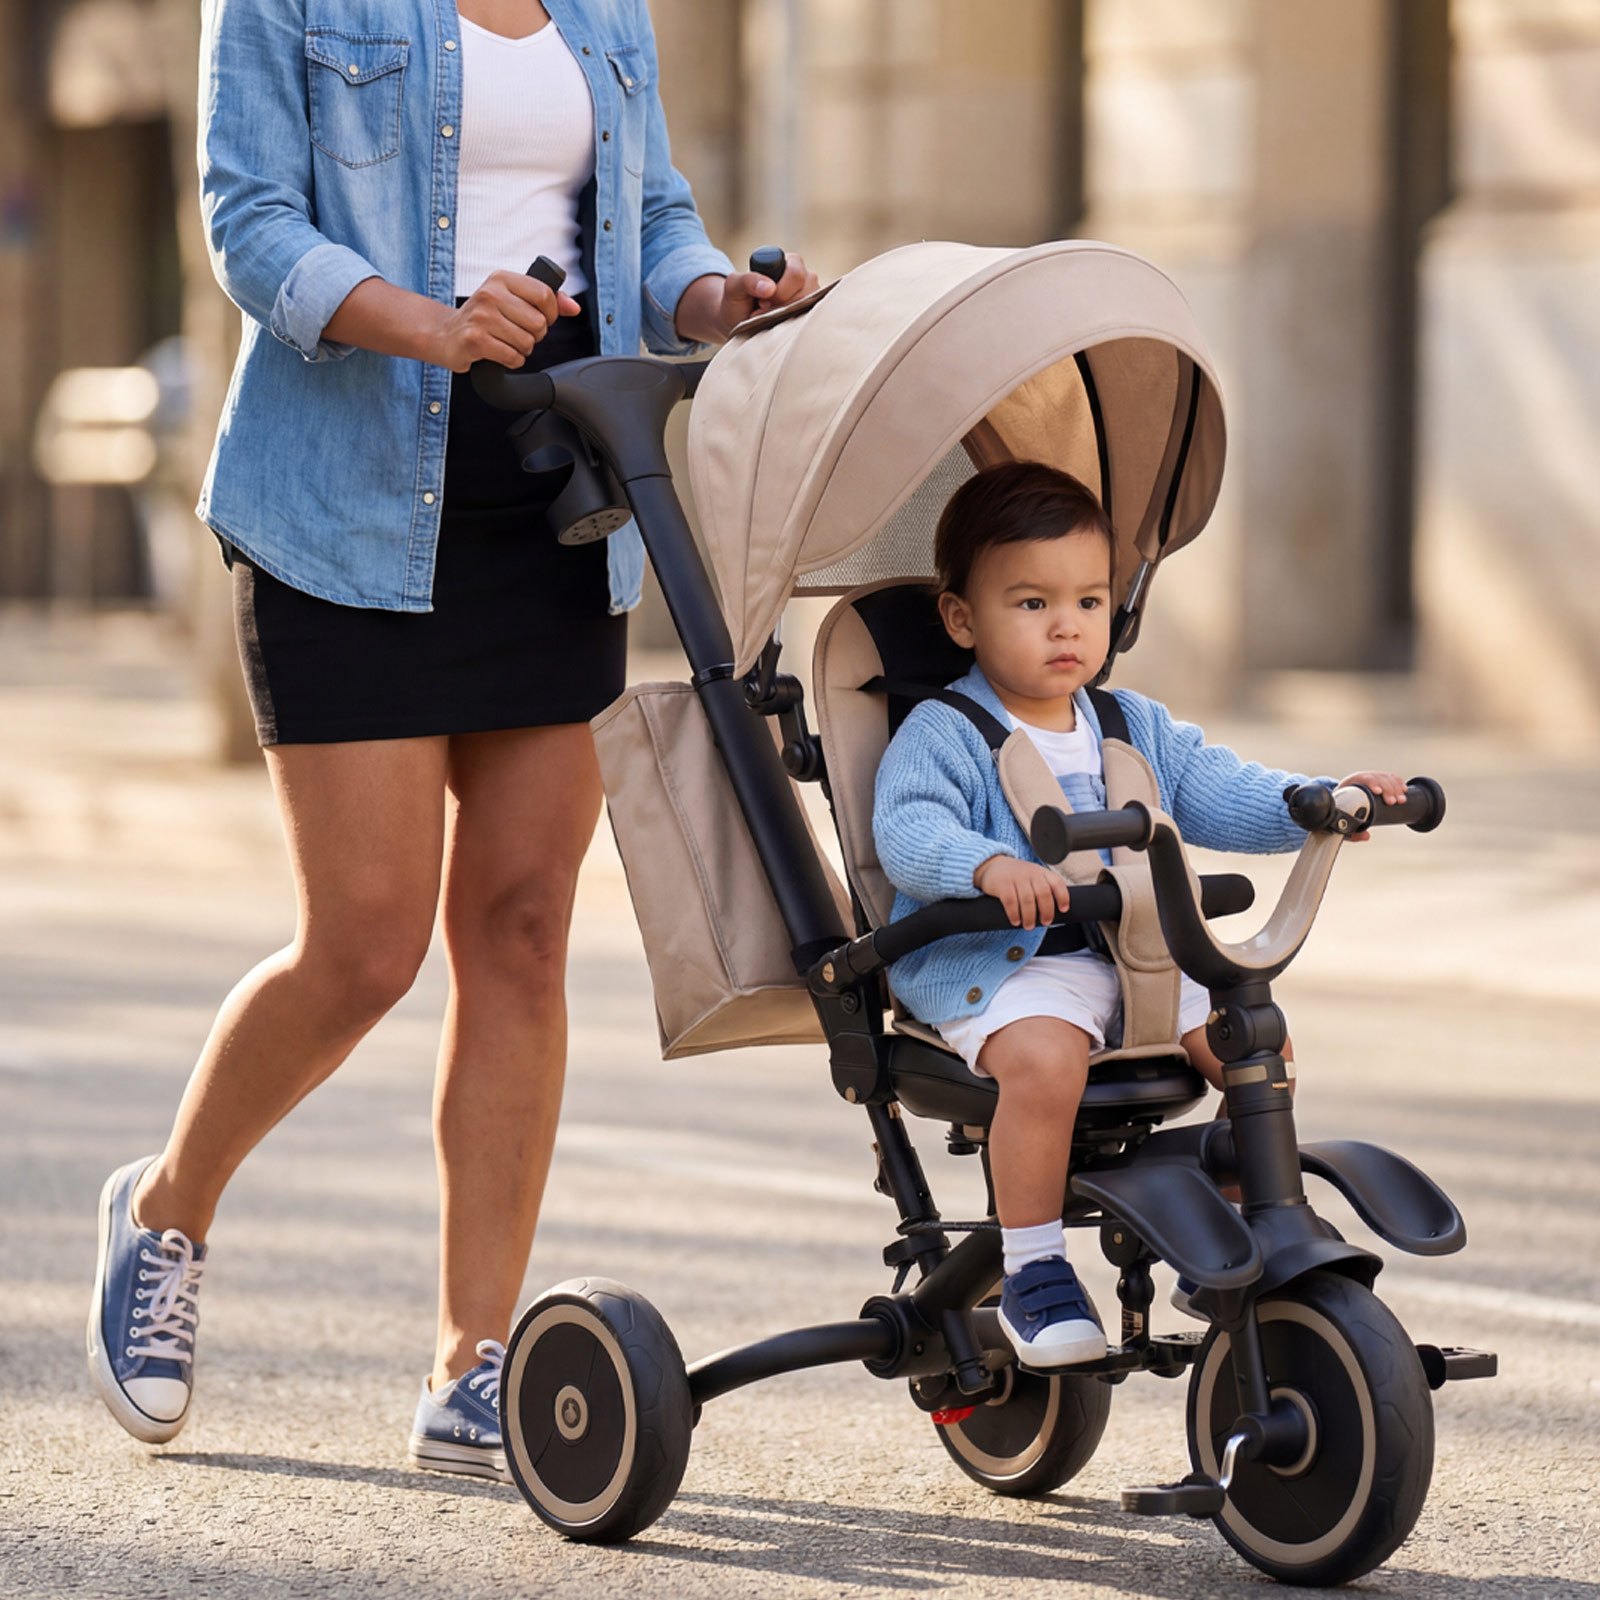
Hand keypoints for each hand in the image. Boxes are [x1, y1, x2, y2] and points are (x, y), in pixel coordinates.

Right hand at [427, 270, 582, 371]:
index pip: (545, 295)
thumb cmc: (484, 317)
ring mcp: (481, 317)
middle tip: (515, 332)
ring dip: (522, 350)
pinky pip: (513, 357)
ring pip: (527, 342)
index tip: (540, 318)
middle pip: (539, 323)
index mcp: (501, 278)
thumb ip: (545, 300)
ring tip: (505, 342)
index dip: (550, 313)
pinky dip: (511, 361)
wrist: (445, 334)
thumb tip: (574, 307)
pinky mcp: (475, 340)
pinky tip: (498, 353)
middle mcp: (490, 294)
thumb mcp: (511, 299)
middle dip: (534, 335)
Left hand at [714, 252, 819, 335]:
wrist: (739, 323)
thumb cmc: (737, 301)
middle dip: (780, 306)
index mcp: (790, 263)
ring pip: (807, 309)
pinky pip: (808, 322)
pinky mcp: (811, 316)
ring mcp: (812, 298)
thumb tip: (770, 287)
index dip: (779, 291)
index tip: (762, 301)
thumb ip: (747, 280)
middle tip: (763, 310)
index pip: (796, 274)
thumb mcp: (734, 286)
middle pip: (804, 292)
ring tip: (769, 317)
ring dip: (784, 317)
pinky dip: (791, 326)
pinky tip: (779, 324)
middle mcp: (806, 278)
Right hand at [973, 855, 1071, 928]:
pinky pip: (1010, 901)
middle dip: (1046, 911)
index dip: (1062, 897)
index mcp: (1041, 872)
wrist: (991, 865)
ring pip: (1027, 900)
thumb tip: (1054, 912)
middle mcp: (1030, 873)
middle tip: (1045, 922)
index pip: (1056, 883)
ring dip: (1030, 916)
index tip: (1063, 909)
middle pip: (1043, 893)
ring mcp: (1016, 877)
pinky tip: (1015, 920)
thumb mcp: (1032, 876)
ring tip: (1029, 925)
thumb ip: (1043, 887)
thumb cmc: (1016, 876)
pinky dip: (1014, 914)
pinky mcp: (1002, 884)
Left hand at [1339, 770, 1407, 841]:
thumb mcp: (1344, 819)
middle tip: (1393, 802)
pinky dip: (1399, 783)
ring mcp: (1372, 777)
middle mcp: (1362, 778)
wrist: (1343, 801)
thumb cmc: (1343, 810)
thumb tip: (1366, 836)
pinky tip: (1404, 789)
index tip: (1378, 792)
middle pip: (1377, 778)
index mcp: (1350, 783)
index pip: (1362, 778)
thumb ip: (1352, 831)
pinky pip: (1391, 778)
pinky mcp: (1381, 779)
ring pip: (1386, 778)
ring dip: (1396, 788)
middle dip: (1388, 789)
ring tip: (1402, 800)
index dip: (1371, 783)